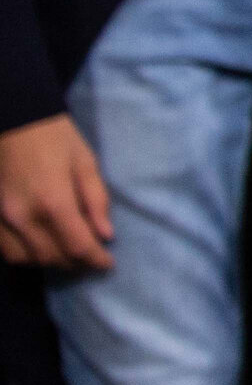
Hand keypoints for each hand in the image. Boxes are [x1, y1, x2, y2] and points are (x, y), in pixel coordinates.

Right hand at [0, 114, 114, 269]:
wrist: (10, 120)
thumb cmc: (53, 136)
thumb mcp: (85, 162)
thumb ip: (96, 200)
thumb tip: (105, 235)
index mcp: (52, 202)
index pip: (77, 247)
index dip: (95, 260)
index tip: (108, 264)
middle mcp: (22, 217)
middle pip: (52, 257)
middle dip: (76, 263)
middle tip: (93, 258)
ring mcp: (0, 219)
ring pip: (26, 259)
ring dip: (50, 261)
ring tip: (69, 252)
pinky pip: (6, 249)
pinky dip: (26, 254)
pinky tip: (42, 244)